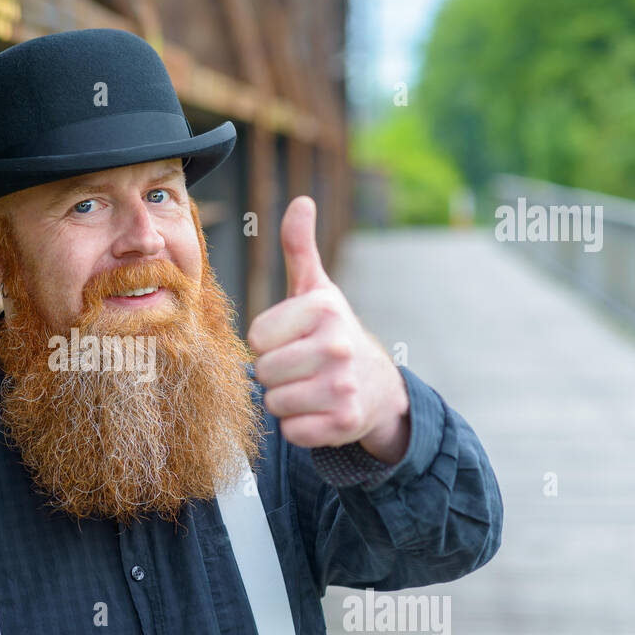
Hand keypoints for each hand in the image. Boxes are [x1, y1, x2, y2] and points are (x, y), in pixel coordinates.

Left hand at [246, 196, 409, 462]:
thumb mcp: (317, 289)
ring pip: (275, 403)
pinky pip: (292, 432)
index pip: (257, 338)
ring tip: (308, 387)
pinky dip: (299, 426)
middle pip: (263, 372)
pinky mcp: (345, 423)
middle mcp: (337, 345)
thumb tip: (300, 202)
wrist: (377, 385)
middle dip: (274, 374)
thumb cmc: (331, 333)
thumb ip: (299, 247)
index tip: (290, 339)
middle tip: (299, 367)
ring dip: (285, 400)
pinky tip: (318, 411)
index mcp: (323, 309)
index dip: (267, 343)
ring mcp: (343, 386)